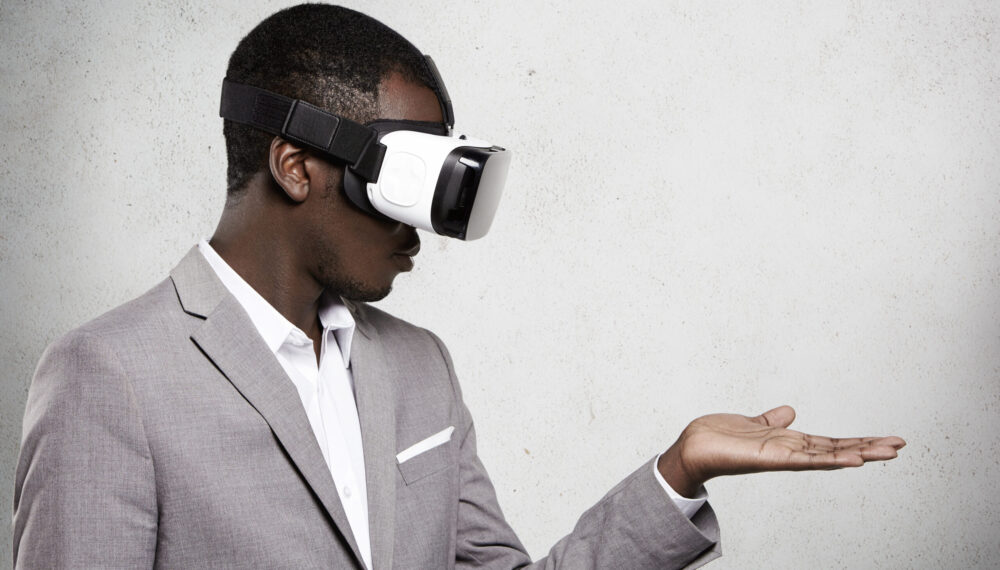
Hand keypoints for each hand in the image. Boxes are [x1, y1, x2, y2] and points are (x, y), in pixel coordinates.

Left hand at [657, 405, 905, 497]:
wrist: (693, 447)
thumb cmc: (720, 438)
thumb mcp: (754, 424)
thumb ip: (772, 420)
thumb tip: (789, 411)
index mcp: (788, 443)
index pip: (830, 442)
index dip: (857, 441)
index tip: (885, 439)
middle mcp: (790, 452)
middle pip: (837, 449)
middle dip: (869, 448)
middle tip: (900, 445)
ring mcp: (783, 457)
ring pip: (828, 456)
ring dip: (858, 454)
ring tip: (888, 453)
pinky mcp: (771, 459)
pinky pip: (806, 460)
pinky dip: (830, 460)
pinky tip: (852, 460)